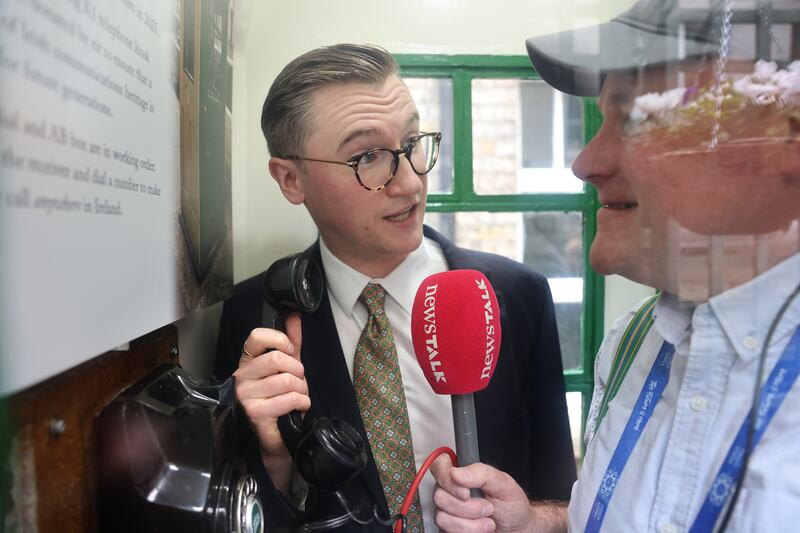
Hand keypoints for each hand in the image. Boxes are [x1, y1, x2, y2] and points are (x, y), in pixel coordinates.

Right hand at [233, 314, 308, 491]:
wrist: (279, 436)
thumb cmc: (280, 399)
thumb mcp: (289, 366)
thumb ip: (291, 341)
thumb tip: (294, 316)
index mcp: (248, 362)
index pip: (256, 336)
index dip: (279, 339)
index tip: (291, 350)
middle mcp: (242, 377)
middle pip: (277, 358)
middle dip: (298, 371)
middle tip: (298, 381)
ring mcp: (246, 395)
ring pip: (287, 380)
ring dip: (302, 390)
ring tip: (297, 397)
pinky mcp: (255, 413)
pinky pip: (290, 398)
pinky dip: (302, 403)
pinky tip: (297, 408)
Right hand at [432, 455, 564, 532]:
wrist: (517, 530)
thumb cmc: (512, 506)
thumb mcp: (504, 484)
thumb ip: (482, 474)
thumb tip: (457, 472)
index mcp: (463, 474)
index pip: (439, 465)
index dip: (447, 479)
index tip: (466, 492)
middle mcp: (452, 491)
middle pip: (440, 495)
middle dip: (468, 507)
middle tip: (488, 507)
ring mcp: (449, 511)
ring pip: (442, 517)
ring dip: (470, 523)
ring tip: (487, 521)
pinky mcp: (449, 528)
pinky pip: (446, 531)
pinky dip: (467, 532)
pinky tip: (479, 529)